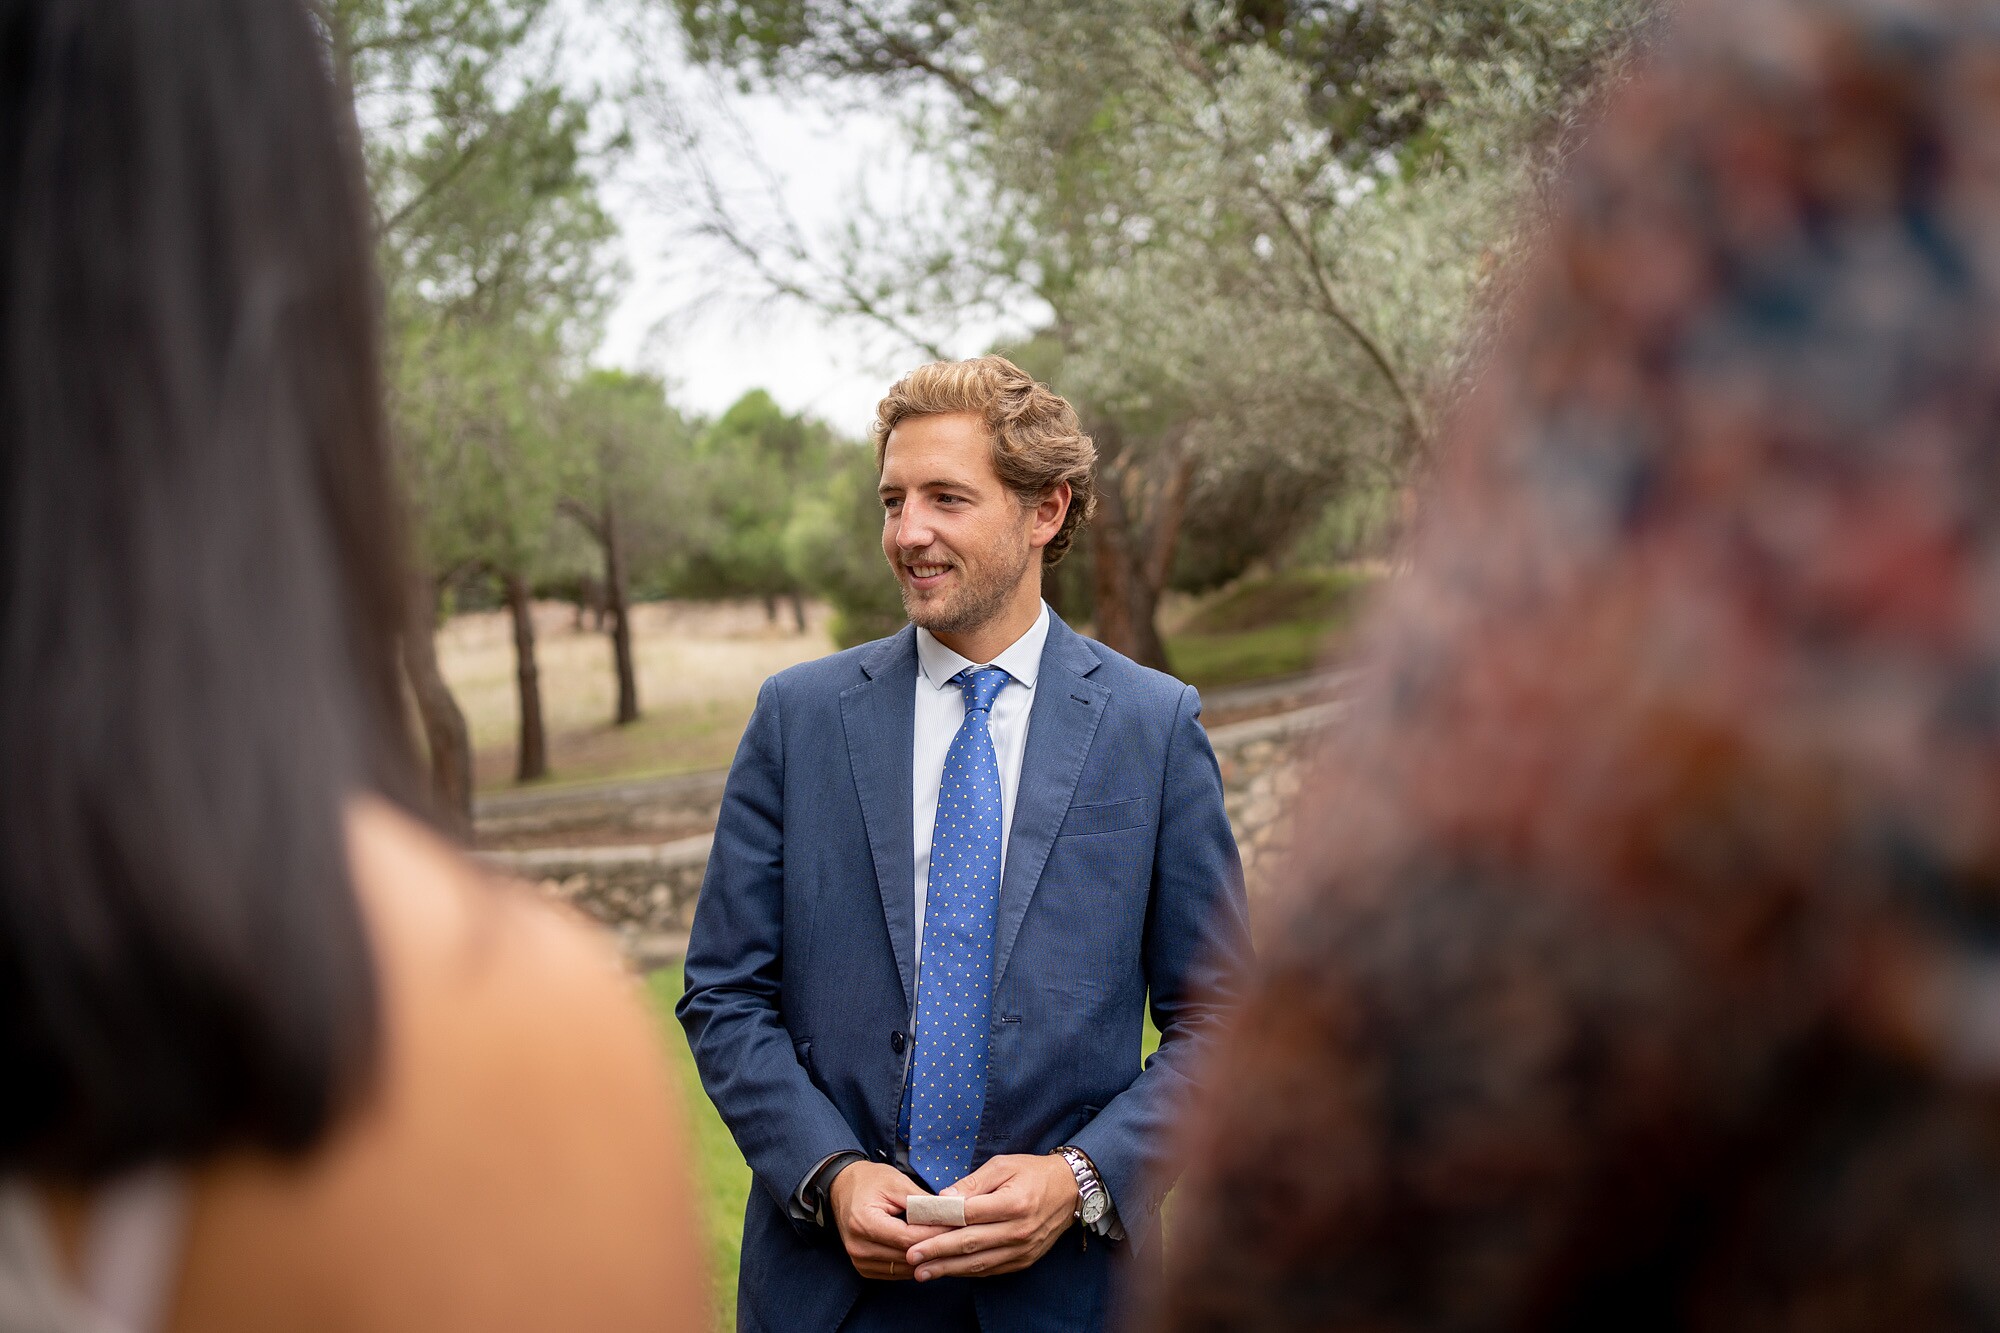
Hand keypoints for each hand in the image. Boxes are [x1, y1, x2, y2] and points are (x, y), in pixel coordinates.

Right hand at [829, 1161, 950, 1280]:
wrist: (842, 1188)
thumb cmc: (870, 1181)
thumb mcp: (897, 1183)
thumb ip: (922, 1202)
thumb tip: (951, 1214)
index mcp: (864, 1223)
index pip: (908, 1238)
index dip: (935, 1233)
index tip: (958, 1226)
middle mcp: (859, 1247)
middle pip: (908, 1256)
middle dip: (936, 1246)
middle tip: (959, 1235)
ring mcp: (859, 1261)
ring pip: (905, 1269)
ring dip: (927, 1258)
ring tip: (946, 1242)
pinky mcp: (864, 1268)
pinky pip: (897, 1273)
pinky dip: (914, 1263)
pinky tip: (927, 1250)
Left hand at [906, 1153, 1078, 1280]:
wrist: (1070, 1190)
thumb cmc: (1033, 1172)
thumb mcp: (1002, 1165)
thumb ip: (972, 1184)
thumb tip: (943, 1199)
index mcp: (1013, 1203)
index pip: (968, 1216)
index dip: (939, 1224)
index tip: (915, 1229)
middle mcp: (1019, 1230)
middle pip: (970, 1243)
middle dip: (937, 1252)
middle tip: (911, 1257)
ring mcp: (1023, 1248)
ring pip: (979, 1262)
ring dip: (948, 1269)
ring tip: (922, 1272)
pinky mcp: (1025, 1259)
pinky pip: (992, 1269)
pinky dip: (968, 1271)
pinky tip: (949, 1271)